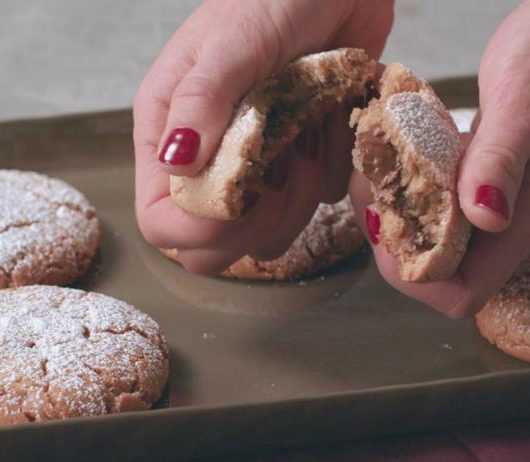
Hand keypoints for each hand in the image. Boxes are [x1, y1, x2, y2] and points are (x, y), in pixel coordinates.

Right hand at [134, 0, 393, 273]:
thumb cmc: (272, 0)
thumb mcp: (229, 44)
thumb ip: (200, 101)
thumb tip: (176, 166)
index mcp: (172, 137)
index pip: (160, 221)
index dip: (195, 229)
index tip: (239, 202)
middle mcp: (209, 164)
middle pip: (211, 247)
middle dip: (250, 226)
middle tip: (279, 177)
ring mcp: (258, 171)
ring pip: (268, 236)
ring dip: (297, 200)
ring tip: (307, 141)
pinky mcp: (302, 167)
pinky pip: (317, 202)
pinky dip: (329, 172)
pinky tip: (326, 128)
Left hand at [350, 0, 529, 317]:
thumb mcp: (521, 100)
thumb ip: (504, 156)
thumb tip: (487, 216)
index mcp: (518, 226)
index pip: (457, 294)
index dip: (411, 276)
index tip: (383, 222)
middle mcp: (496, 228)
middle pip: (426, 270)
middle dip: (386, 236)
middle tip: (369, 184)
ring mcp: (477, 209)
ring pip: (417, 239)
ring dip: (384, 210)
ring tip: (373, 165)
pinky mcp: (462, 187)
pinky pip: (418, 207)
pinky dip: (392, 189)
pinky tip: (385, 158)